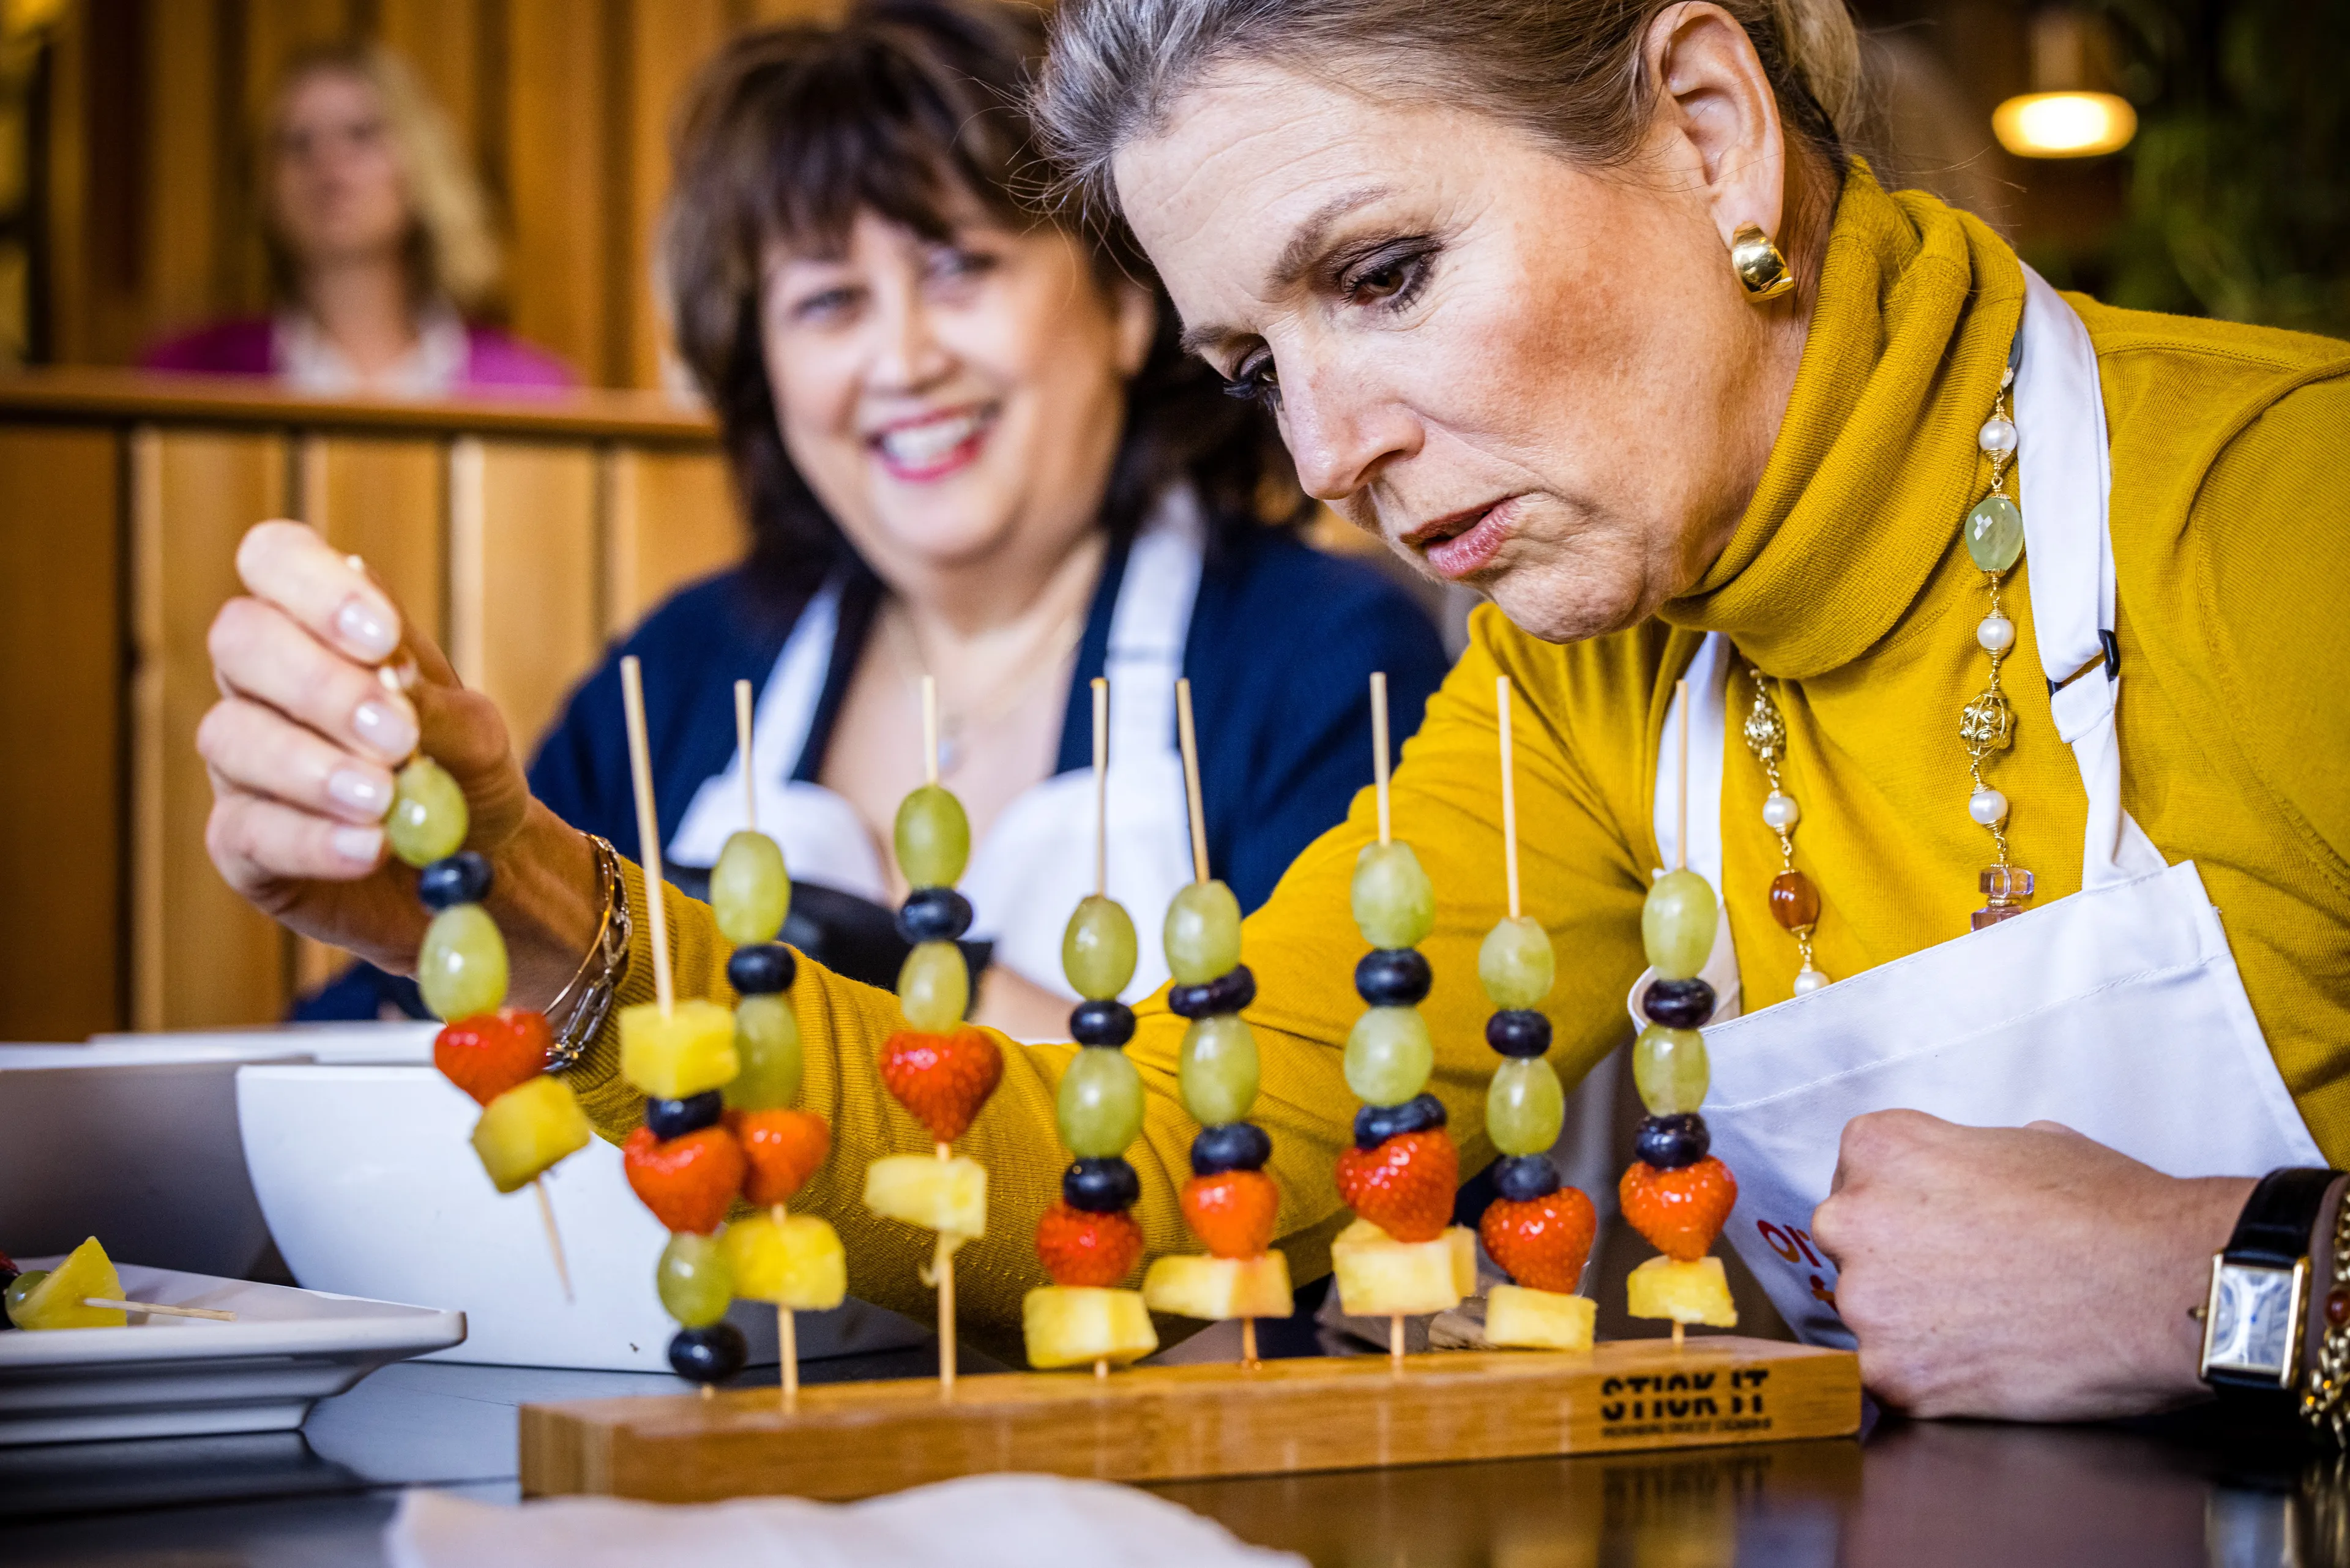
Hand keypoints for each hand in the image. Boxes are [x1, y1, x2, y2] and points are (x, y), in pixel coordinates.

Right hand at [200, 521, 597, 997]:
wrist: (480, 865)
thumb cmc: (465, 774)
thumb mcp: (476, 733)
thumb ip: (437, 704)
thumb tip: (390, 678)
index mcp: (318, 624)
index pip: (274, 559)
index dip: (314, 586)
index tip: (381, 637)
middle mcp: (262, 680)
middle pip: (240, 640)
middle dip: (318, 683)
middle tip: (396, 734)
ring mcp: (241, 759)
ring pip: (231, 736)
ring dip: (312, 767)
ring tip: (383, 800)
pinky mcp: (240, 841)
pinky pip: (247, 831)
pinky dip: (310, 839)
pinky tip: (367, 847)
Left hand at [1809, 1110, 2250, 1420]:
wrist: (2164, 1287)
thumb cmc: (2111, 1214)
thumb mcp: (2024, 1142)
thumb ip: (1960, 1158)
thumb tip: (1958, 1182)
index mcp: (1879, 1149)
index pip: (1861, 1179)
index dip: (1911, 1207)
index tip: (1947, 1225)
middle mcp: (1853, 1219)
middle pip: (1856, 1245)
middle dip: (1904, 1263)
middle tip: (1973, 1278)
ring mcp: (1868, 1302)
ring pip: (1872, 1314)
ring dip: (1916, 1322)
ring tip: (1992, 1321)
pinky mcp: (1894, 1376)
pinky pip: (1892, 1378)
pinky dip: (1933, 1378)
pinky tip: (1988, 1361)